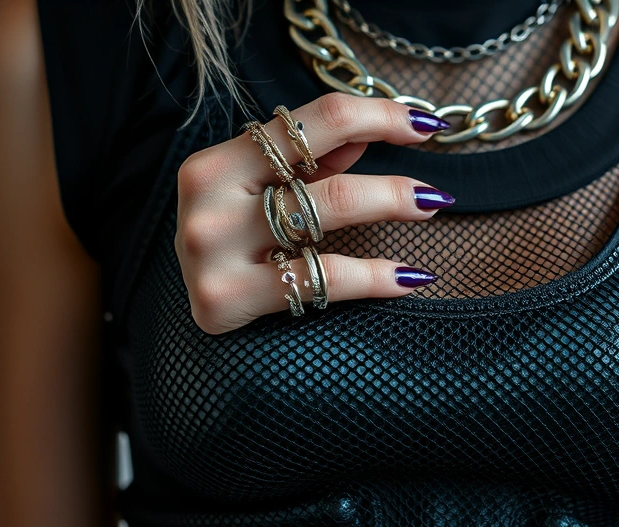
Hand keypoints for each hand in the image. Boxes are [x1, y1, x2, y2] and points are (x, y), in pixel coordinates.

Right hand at [175, 93, 452, 333]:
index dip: (378, 115)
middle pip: (326, 178)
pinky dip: (375, 276)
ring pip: (325, 219)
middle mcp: (209, 200)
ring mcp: (211, 251)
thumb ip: (307, 164)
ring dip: (389, 208)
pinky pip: (321, 279)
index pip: (313, 122)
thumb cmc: (229, 246)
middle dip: (393, 183)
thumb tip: (365, 134)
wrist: (181, 318)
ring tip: (429, 212)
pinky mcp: (222, 299)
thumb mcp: (258, 195)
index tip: (424, 125)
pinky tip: (410, 277)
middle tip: (437, 193)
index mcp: (216, 162)